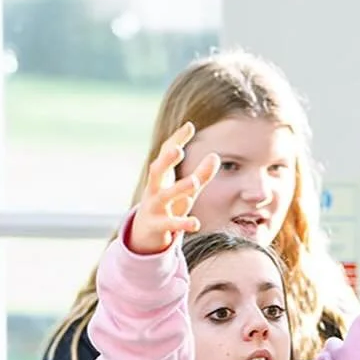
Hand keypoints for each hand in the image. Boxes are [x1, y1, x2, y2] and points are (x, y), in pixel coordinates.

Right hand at [129, 122, 219, 254]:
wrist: (144, 234)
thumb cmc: (167, 206)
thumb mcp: (186, 191)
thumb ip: (201, 174)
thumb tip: (215, 155)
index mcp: (160, 176)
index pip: (166, 153)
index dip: (176, 139)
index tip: (190, 126)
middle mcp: (154, 188)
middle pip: (156, 170)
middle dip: (166, 160)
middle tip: (179, 150)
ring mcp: (154, 207)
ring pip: (164, 196)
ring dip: (178, 188)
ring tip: (194, 182)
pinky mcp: (157, 226)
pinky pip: (170, 224)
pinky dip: (182, 223)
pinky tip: (196, 223)